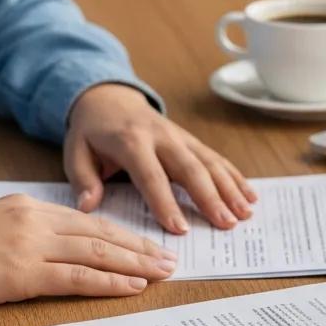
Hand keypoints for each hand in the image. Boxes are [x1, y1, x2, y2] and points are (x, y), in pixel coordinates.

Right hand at [0, 195, 177, 308]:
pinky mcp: (21, 274)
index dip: (122, 235)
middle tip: (169, 258)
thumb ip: (28, 231)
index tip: (147, 244)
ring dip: (135, 265)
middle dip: (140, 247)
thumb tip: (60, 246)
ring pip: (97, 253)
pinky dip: (108, 282)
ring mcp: (30, 246)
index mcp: (30, 206)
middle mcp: (36, 220)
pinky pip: (76, 278)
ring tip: (162, 273)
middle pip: (101, 234)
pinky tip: (132, 287)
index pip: (88, 221)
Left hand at [64, 84, 257, 232]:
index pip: (150, 175)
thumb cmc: (92, 131)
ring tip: (245, 213)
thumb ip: (82, 178)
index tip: (179, 228)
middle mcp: (162, 137)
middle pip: (190, 168)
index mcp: (131, 141)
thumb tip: (88, 206)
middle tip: (226, 223)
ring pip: (210, 162)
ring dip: (230, 188)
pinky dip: (235, 176)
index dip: (165, 202)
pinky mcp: (192, 140)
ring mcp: (181, 137)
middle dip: (210, 196)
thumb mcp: (75, 150)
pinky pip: (216, 158)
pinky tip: (250, 195)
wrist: (110, 97)